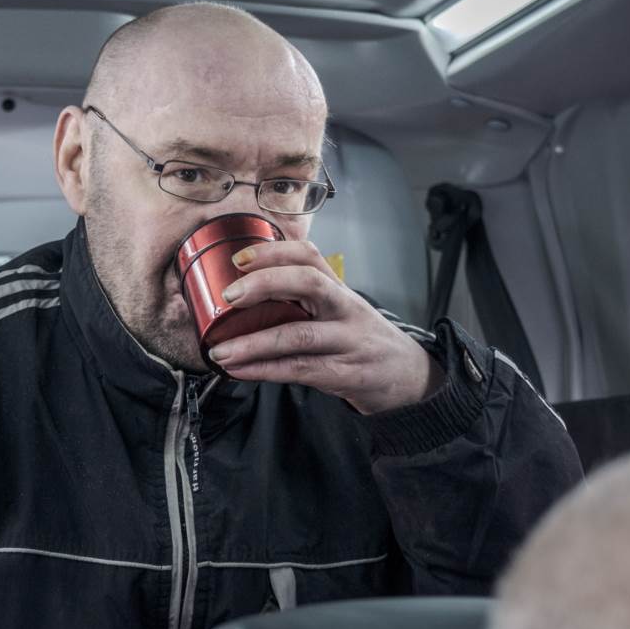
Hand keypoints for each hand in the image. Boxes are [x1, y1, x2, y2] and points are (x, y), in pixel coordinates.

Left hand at [206, 240, 444, 414]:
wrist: (408, 376)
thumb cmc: (361, 339)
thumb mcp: (338, 311)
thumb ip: (301, 302)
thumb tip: (241, 300)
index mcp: (338, 289)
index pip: (309, 255)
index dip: (273, 252)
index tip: (238, 259)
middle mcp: (345, 309)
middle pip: (308, 283)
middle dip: (264, 284)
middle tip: (228, 296)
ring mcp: (348, 342)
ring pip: (298, 335)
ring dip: (252, 342)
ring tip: (220, 350)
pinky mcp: (346, 374)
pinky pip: (300, 370)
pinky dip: (265, 370)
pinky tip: (240, 370)